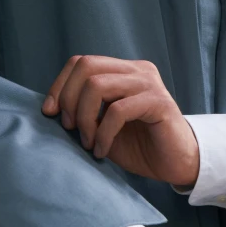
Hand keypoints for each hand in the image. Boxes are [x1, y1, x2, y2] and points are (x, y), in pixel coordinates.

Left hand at [42, 55, 199, 185]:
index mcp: (124, 70)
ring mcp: (149, 84)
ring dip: (85, 117)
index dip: (59, 85)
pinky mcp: (159, 103)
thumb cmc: (139, 146)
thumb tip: (50, 106)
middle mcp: (137, 70)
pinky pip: (118, 111)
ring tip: (87, 143)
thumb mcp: (102, 125)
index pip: (81, 62)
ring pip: (98, 85)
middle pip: (87, 66)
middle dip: (68, 99)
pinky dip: (103, 133)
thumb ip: (83, 110)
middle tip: (71, 129)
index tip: (49, 113)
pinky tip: (101, 150)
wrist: (176, 165)